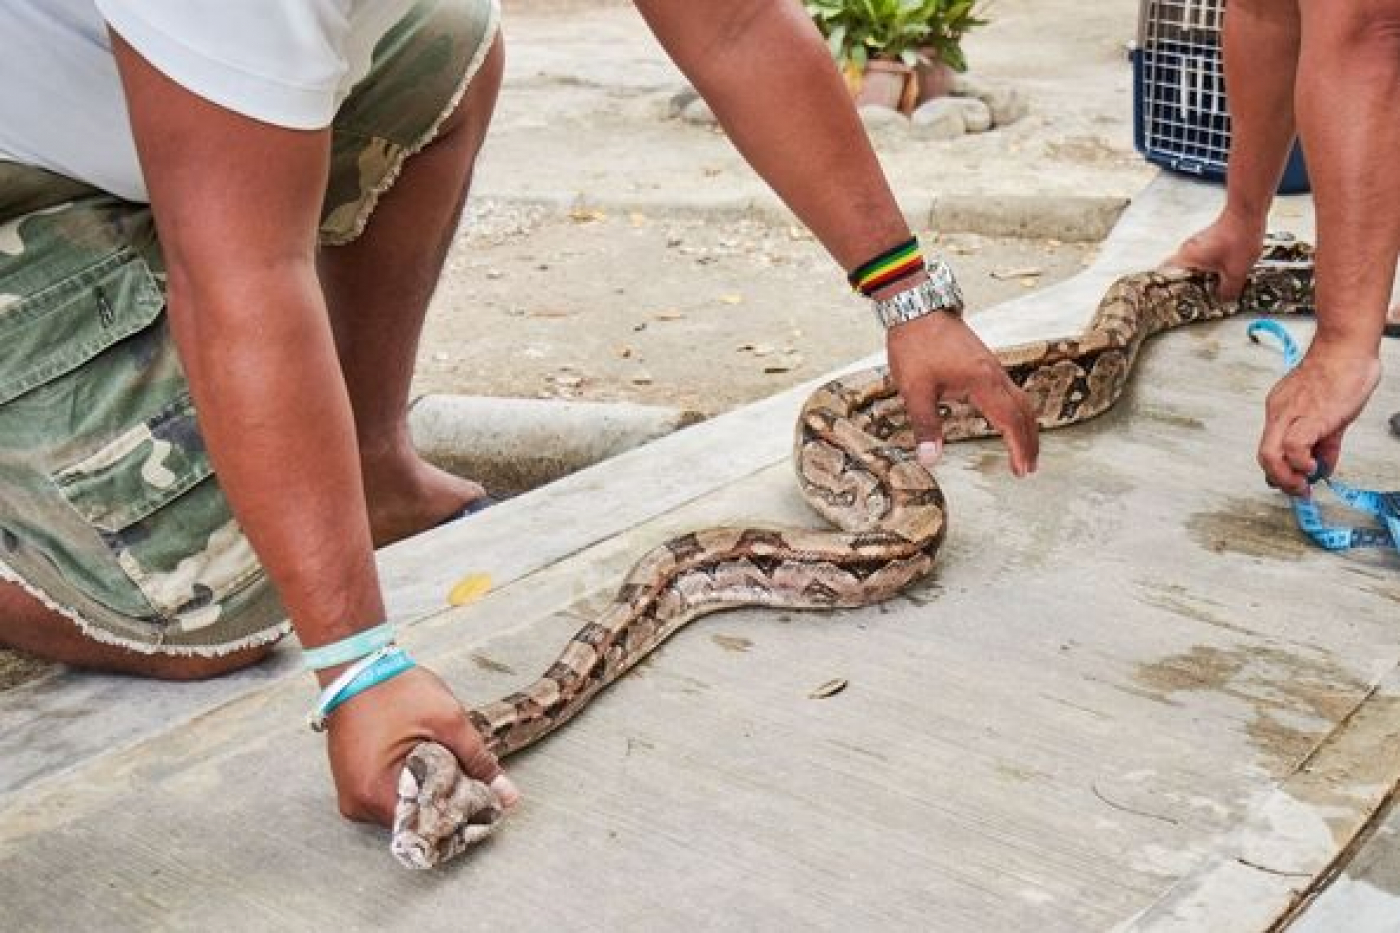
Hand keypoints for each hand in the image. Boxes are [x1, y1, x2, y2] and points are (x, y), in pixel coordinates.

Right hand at [324, 665, 519, 824]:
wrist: (356, 667)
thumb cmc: (396, 689)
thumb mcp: (448, 721)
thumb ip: (478, 760)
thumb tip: (507, 795)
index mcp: (375, 793)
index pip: (426, 828)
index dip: (459, 819)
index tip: (480, 806)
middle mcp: (358, 804)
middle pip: (414, 822)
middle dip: (445, 807)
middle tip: (469, 784)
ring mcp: (351, 795)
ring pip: (402, 810)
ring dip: (427, 796)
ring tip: (448, 770)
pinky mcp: (352, 783)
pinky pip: (387, 797)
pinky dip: (410, 786)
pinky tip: (426, 766)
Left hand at [886, 312, 1038, 475]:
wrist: (916, 307)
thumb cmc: (915, 346)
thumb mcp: (915, 390)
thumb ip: (925, 426)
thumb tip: (930, 459)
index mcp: (982, 382)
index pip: (1011, 421)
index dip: (1019, 448)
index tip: (1022, 470)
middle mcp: (994, 374)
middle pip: (1024, 412)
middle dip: (1029, 441)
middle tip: (1029, 469)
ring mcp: (991, 366)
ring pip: (1020, 400)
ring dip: (1026, 426)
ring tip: (1024, 450)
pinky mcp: (984, 362)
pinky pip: (1010, 391)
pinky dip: (1016, 411)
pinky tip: (1007, 420)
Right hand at [1164, 212, 1265, 301]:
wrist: (1248, 214)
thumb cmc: (1238, 238)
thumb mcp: (1236, 273)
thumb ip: (1228, 291)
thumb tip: (1223, 300)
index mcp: (1185, 259)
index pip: (1163, 275)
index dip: (1165, 289)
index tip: (1171, 301)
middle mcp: (1186, 250)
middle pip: (1178, 272)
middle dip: (1186, 287)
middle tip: (1195, 300)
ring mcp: (1195, 244)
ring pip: (1191, 265)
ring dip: (1199, 277)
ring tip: (1210, 289)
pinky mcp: (1206, 240)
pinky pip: (1201, 258)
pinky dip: (1208, 267)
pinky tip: (1221, 274)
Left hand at [1258, 336, 1382, 495]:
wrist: (1346, 347)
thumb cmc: (1341, 373)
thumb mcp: (1329, 414)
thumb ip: (1324, 442)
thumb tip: (1323, 467)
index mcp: (1280, 410)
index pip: (1271, 447)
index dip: (1280, 470)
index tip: (1296, 483)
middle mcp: (1279, 413)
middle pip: (1263, 456)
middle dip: (1279, 481)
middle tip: (1298, 491)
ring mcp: (1291, 414)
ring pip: (1270, 455)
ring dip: (1286, 478)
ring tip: (1304, 485)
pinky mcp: (1310, 416)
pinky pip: (1293, 446)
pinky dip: (1300, 463)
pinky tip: (1313, 467)